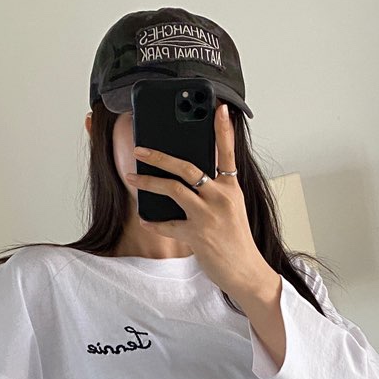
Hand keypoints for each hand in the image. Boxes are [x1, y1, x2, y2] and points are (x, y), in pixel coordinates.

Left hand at [124, 103, 278, 299]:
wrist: (246, 271)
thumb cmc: (237, 241)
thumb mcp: (232, 209)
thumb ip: (214, 192)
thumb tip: (188, 181)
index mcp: (231, 187)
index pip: (227, 152)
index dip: (223, 129)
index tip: (218, 107)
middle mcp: (221, 196)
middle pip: (186, 167)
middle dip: (159, 155)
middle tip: (140, 148)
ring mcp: (208, 215)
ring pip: (173, 189)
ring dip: (148, 182)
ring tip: (132, 177)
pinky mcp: (197, 234)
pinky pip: (168, 224)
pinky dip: (154, 222)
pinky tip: (145, 219)